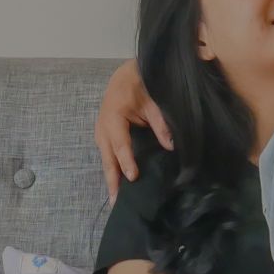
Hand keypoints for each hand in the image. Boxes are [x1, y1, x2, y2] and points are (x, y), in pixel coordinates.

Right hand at [96, 58, 171, 198]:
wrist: (128, 72)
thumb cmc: (142, 83)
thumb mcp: (154, 100)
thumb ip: (161, 123)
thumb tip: (171, 147)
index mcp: (114, 114)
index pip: (121, 143)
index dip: (127, 161)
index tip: (133, 177)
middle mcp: (103, 124)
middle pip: (107, 155)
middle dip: (112, 178)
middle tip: (115, 200)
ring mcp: (102, 129)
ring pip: (106, 156)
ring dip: (110, 176)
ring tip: (114, 198)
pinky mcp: (106, 133)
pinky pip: (108, 153)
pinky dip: (112, 167)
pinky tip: (117, 182)